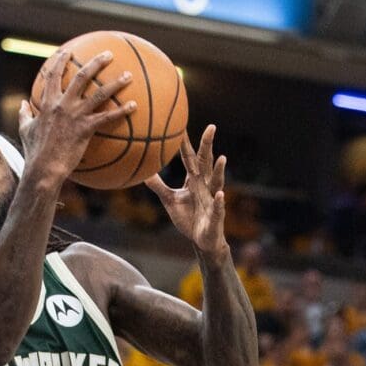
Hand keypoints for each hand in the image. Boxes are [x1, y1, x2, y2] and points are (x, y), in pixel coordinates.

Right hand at [20, 50, 135, 183]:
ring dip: (116, 83)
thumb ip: (24, 114)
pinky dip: (122, 111)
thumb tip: (22, 104)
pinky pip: (108, 117)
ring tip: (128, 75)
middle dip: (96, 62)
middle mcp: (63, 104)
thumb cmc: (34, 151)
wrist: (43, 168)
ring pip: (100, 93)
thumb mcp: (25, 130)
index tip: (67, 52)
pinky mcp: (86, 128)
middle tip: (108, 54)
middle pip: (82, 76)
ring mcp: (76, 115)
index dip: (60, 62)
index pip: (53, 76)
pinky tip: (133, 106)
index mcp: (48, 103)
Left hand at [145, 125, 228, 257]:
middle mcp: (205, 185)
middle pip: (206, 163)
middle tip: (211, 127)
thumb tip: (143, 173)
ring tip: (222, 157)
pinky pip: (218, 207)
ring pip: (216, 182)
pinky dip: (219, 201)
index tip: (181, 126)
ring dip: (219, 170)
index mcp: (194, 181)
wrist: (201, 239)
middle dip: (208, 146)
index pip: (190, 158)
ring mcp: (212, 199)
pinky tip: (220, 195)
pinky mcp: (216, 215)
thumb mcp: (170, 200)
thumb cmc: (188, 216)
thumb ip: (159, 186)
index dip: (185, 144)